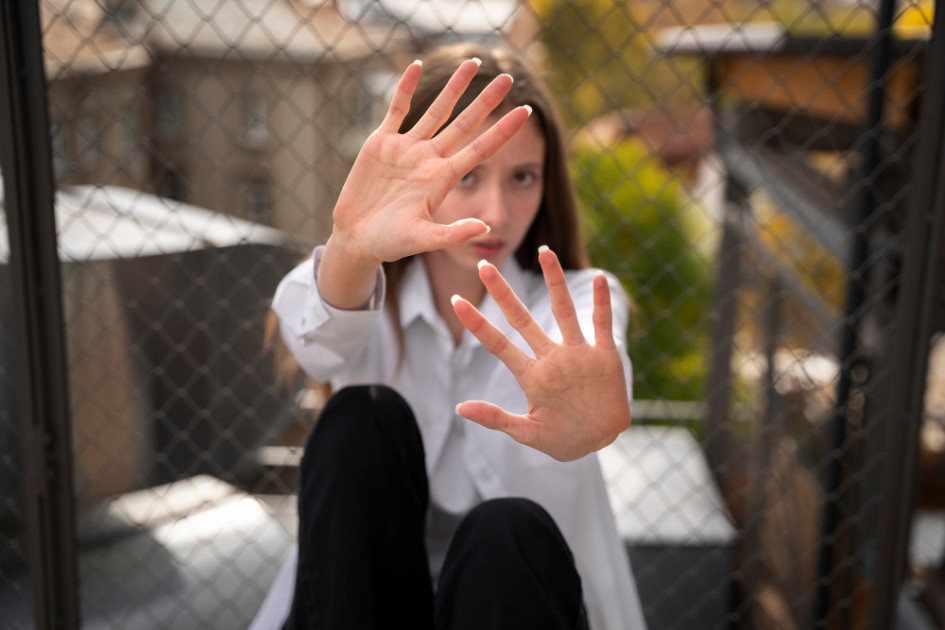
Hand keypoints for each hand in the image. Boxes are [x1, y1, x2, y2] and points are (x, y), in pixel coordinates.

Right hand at [329, 58, 531, 266]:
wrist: (356, 238)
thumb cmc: (390, 243)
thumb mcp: (422, 240)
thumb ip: (452, 234)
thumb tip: (485, 229)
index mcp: (443, 179)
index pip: (481, 149)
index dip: (503, 130)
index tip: (526, 111)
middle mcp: (430, 159)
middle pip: (465, 123)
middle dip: (486, 101)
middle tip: (509, 77)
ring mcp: (406, 148)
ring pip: (436, 110)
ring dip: (454, 87)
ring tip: (473, 62)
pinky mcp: (381, 143)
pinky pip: (396, 109)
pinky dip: (405, 87)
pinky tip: (418, 65)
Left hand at [451, 248, 631, 461]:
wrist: (601, 441)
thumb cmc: (562, 440)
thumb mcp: (527, 433)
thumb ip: (496, 419)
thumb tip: (459, 408)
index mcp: (531, 375)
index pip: (499, 343)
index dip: (478, 324)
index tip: (455, 302)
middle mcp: (552, 357)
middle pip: (523, 319)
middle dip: (503, 294)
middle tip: (484, 265)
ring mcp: (578, 354)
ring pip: (564, 311)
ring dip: (555, 282)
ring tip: (544, 252)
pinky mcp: (604, 356)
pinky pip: (601, 324)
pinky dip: (602, 302)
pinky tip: (598, 278)